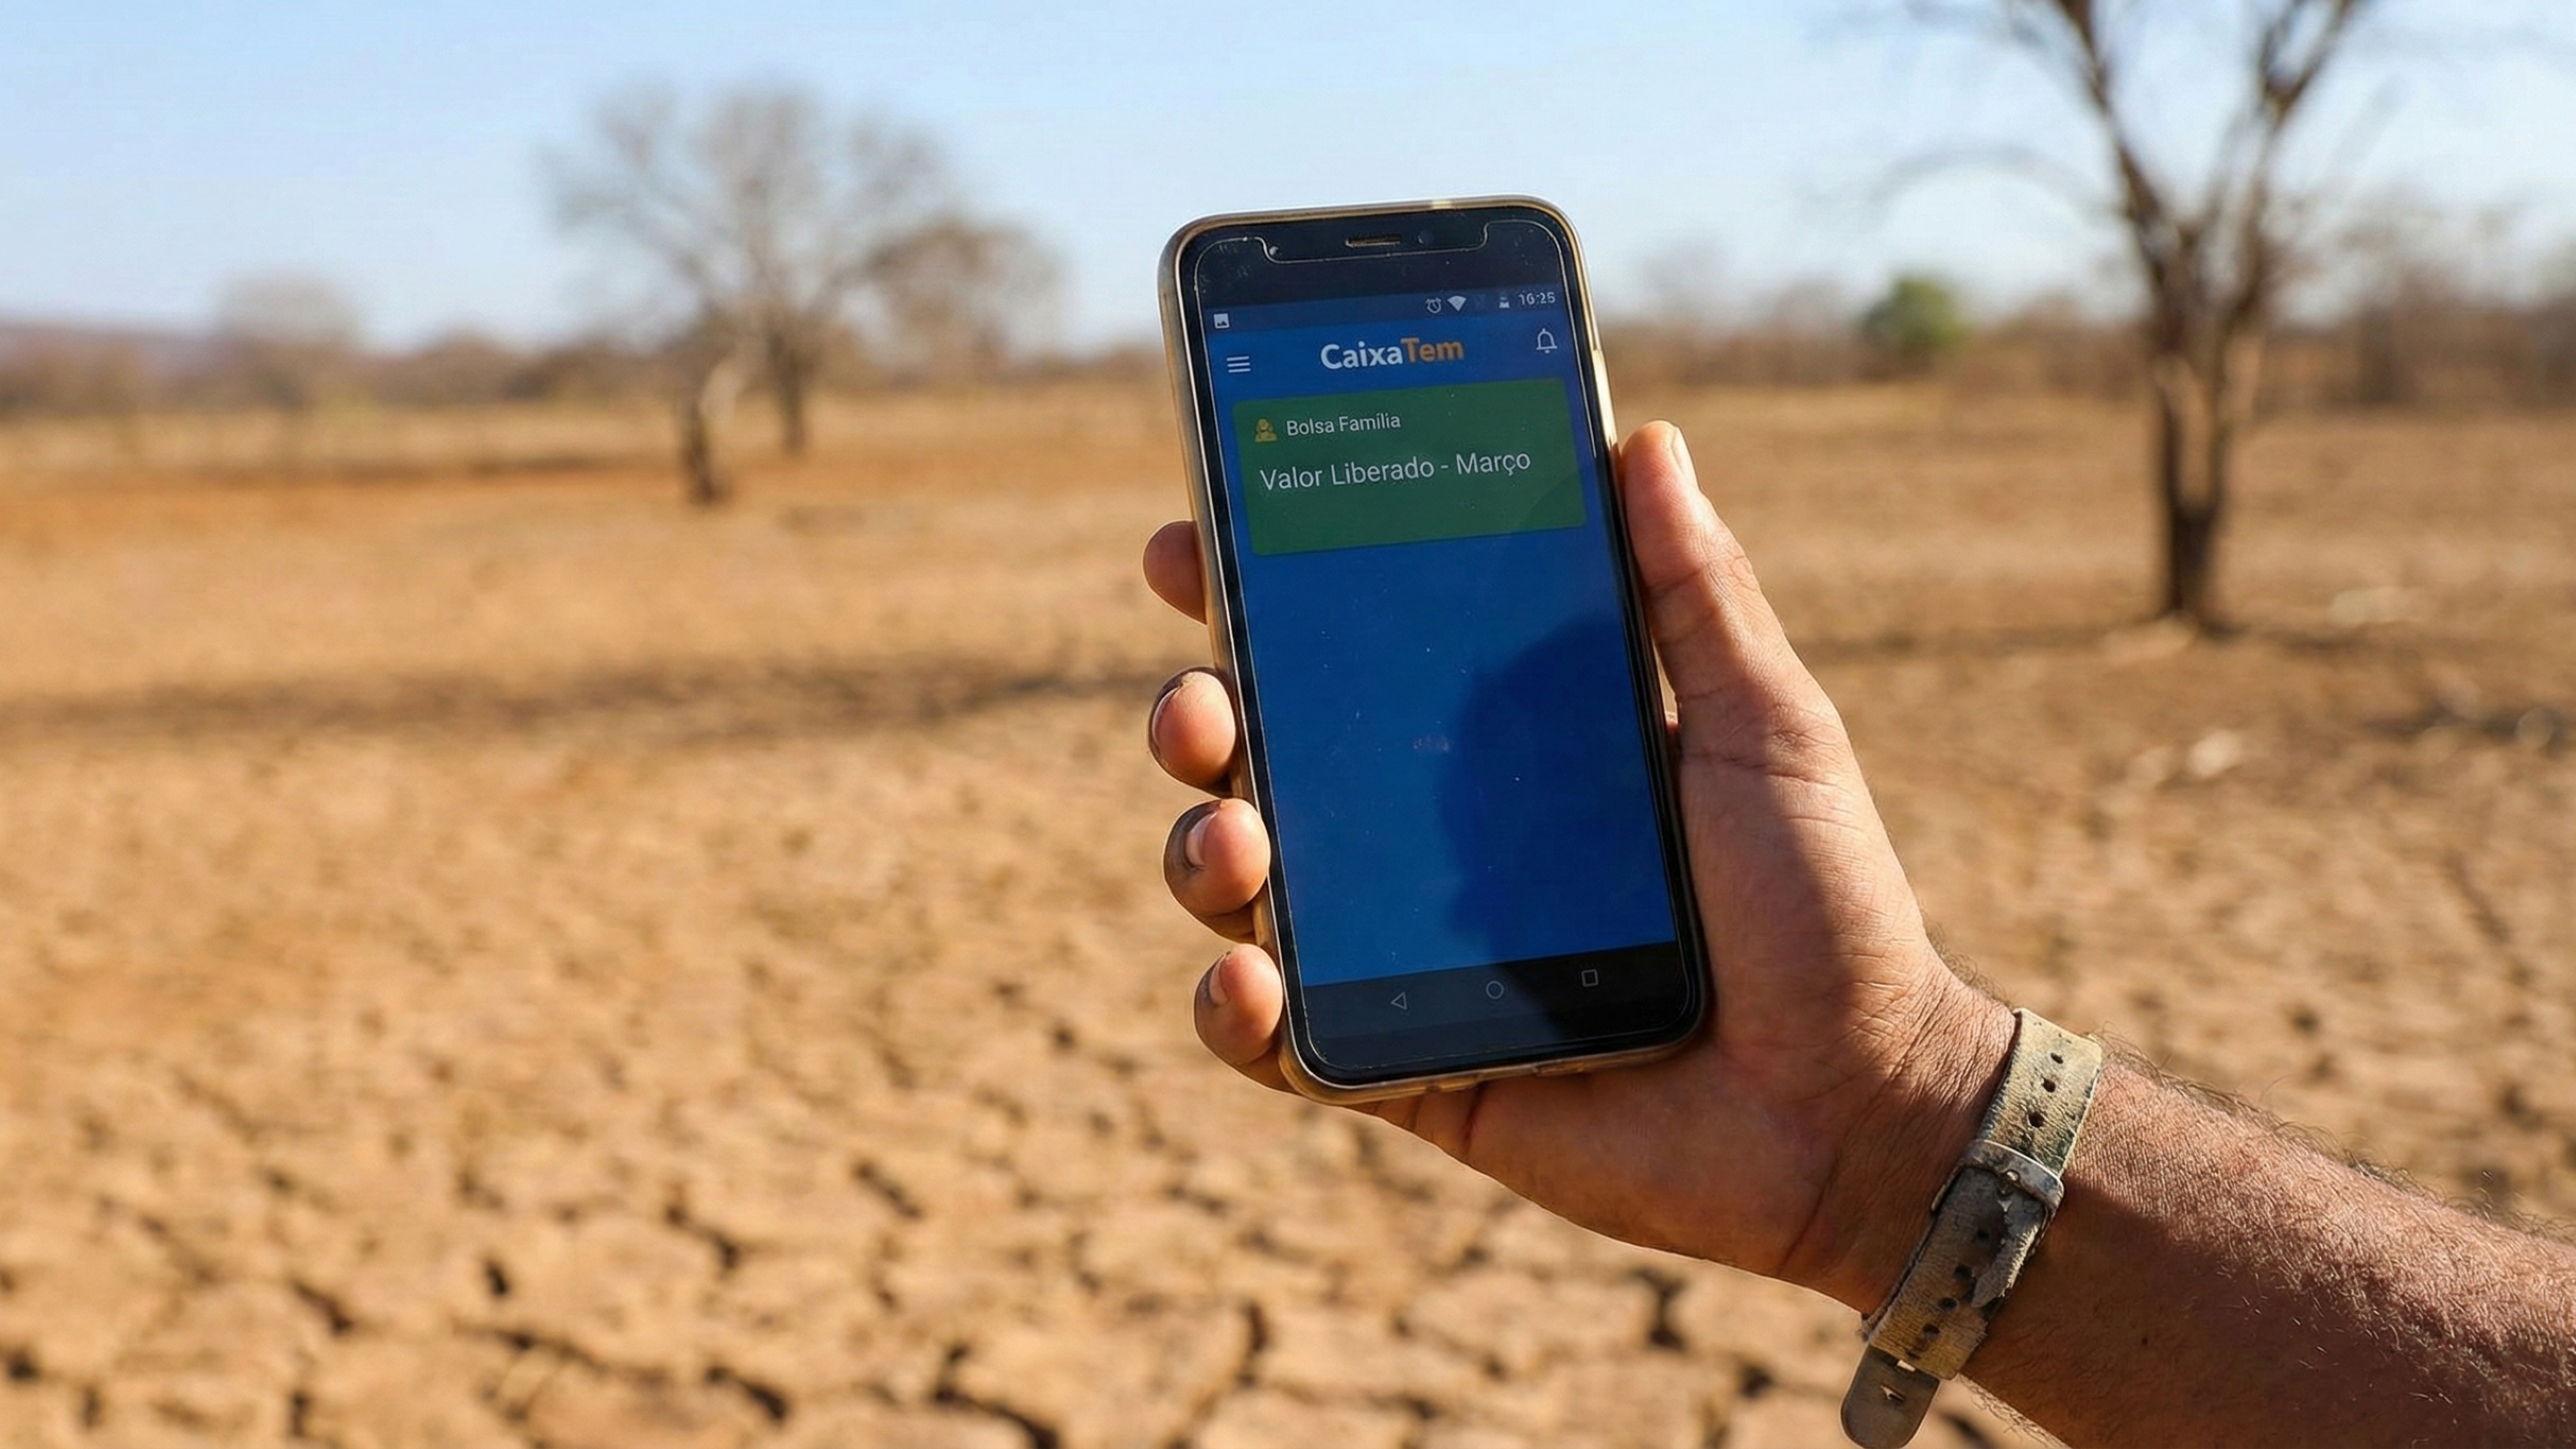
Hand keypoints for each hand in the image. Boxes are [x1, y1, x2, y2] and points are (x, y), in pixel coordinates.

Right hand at [1142, 421, 2012, 1310]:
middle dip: (1198, 714)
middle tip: (1197, 704)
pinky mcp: (1409, 1068)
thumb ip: (1699, 594)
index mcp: (1505, 746)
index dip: (1256, 593)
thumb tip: (1645, 438)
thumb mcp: (1768, 728)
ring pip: (1249, 889)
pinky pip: (1280, 1043)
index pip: (1353, 649)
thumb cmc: (1827, 907)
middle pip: (1266, 757)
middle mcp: (1433, 839)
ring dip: (1202, 852)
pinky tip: (1245, 980)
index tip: (1193, 540)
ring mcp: (1409, 955)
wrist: (1857, 1107)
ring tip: (1231, 838)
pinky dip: (1236, 1013)